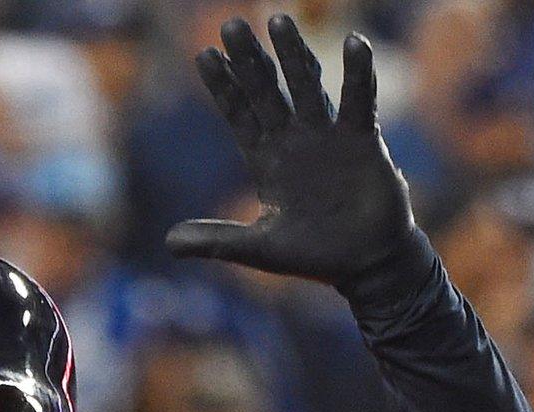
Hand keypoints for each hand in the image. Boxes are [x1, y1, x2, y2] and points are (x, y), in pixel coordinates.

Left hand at [166, 15, 427, 296]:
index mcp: (266, 160)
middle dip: (250, 60)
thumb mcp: (258, 249)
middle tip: (231, 25)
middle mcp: (293, 140)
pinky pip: (359, 101)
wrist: (365, 265)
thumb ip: (216, 240)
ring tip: (279, 20)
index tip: (204, 55)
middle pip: (267, 91)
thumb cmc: (313, 254)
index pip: (239, 114)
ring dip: (295, 55)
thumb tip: (168, 242)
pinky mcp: (362, 141)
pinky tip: (355, 43)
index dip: (223, 86)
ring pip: (308, 87)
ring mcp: (327, 137)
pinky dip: (358, 74)